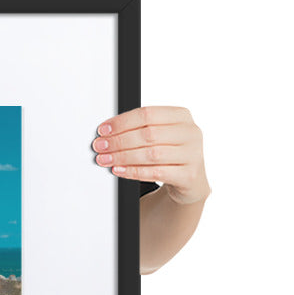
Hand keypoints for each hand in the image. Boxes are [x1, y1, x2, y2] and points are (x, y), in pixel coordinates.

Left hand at [92, 105, 209, 204]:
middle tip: (100, 146)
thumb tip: (107, 133)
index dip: (122, 122)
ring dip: (123, 157)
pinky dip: (133, 171)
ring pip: (151, 154)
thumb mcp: (160, 136)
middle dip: (119, 141)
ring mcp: (192, 154)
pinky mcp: (188, 175)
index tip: (103, 130)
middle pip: (148, 134)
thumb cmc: (170, 154)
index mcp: (182, 116)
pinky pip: (156, 173)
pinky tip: (119, 170)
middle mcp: (190, 132)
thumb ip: (139, 130)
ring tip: (105, 159)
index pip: (147, 114)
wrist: (190, 180)